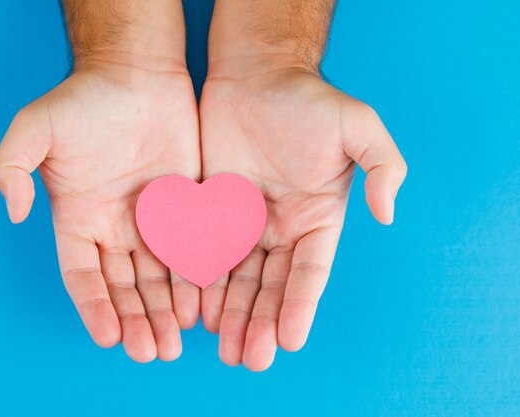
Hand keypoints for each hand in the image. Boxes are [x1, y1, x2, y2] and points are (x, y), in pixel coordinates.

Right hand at [0, 57, 200, 361]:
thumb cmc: (84, 99)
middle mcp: (115, 226)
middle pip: (124, 286)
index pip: (83, 276)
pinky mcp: (186, 206)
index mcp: (79, 218)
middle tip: (152, 352)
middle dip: (136, 320)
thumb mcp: (34, 128)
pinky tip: (202, 306)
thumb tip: (15, 213)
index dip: (94, 307)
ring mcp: (153, 218)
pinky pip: (191, 249)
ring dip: (165, 311)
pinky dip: (195, 279)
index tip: (109, 337)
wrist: (137, 71)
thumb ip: (11, 169)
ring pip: (159, 277)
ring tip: (175, 343)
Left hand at [199, 66, 406, 370]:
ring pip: (237, 277)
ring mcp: (244, 221)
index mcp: (317, 217)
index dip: (299, 305)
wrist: (256, 74)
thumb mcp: (359, 126)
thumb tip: (389, 215)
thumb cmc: (308, 100)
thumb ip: (385, 167)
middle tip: (250, 358)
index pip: (309, 271)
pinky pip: (206, 252)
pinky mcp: (212, 210)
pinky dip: (203, 283)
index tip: (289, 339)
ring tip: (224, 348)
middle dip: (261, 321)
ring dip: (232, 313)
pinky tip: (197, 310)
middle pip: (271, 285)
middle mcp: (281, 227)